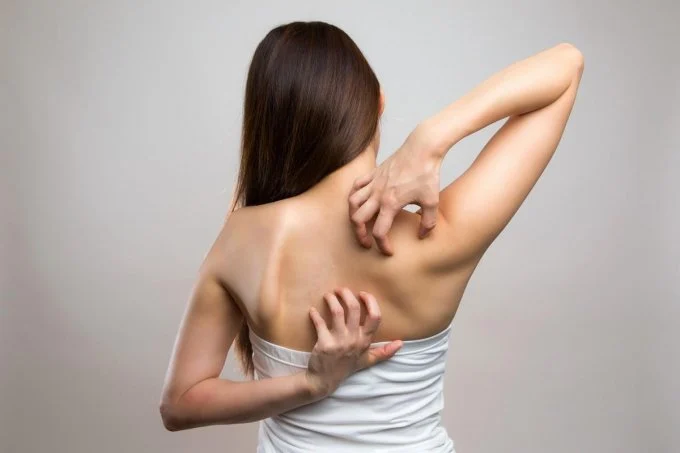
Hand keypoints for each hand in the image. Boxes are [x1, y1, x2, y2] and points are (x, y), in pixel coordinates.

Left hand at [305, 288, 402, 397]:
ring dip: (331, 300)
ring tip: (328, 296)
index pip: (375, 317)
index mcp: (365, 341)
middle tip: (340, 290)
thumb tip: (400, 344)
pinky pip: (319, 323)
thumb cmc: (345, 368)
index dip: (370, 302)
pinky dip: (315, 314)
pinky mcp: (325, 343)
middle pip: (353, 308)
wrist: (324, 381)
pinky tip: (312, 310)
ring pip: (337, 311)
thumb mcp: (366, 361)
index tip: (362, 293)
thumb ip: (383, 352)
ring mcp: (339, 341)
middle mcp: (354, 340)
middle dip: (346, 294)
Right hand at [348, 122, 442, 255]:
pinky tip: (359, 201)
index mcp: (390, 203)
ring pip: (352, 202)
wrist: (422, 148)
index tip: (389, 252)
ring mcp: (373, 182)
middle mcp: (377, 194)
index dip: (382, 246)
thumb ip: (428, 222)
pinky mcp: (373, 173)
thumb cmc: (427, 173)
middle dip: (360, 235)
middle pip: (357, 219)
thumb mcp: (432, 201)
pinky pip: (356, 185)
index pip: (379, 232)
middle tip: (367, 243)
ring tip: (359, 223)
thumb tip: (422, 236)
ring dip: (353, 215)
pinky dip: (353, 195)